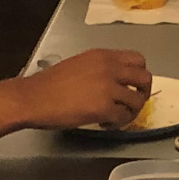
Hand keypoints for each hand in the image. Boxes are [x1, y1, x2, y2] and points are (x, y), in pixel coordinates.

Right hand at [25, 48, 151, 129]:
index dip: (139, 75)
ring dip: (130, 112)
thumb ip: (100, 69)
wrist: (32, 98)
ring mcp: (108, 87)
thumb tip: (114, 83)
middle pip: (145, 78)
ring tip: (115, 117)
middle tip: (131, 104)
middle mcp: (109, 67)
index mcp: (103, 55)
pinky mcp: (103, 107)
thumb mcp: (79, 65)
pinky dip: (117, 124)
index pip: (138, 59)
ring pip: (137, 100)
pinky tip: (104, 124)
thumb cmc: (49, 85)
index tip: (131, 86)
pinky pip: (123, 117)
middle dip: (142, 94)